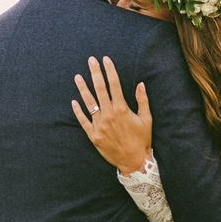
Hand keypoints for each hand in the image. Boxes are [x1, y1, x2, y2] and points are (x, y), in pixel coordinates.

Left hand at [71, 56, 152, 174]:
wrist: (134, 162)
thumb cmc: (142, 140)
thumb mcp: (147, 120)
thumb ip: (142, 101)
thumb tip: (140, 84)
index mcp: (122, 109)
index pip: (114, 84)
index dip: (109, 71)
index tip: (106, 59)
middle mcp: (109, 115)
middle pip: (100, 89)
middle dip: (95, 73)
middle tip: (91, 60)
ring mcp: (99, 125)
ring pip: (89, 103)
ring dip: (83, 89)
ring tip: (77, 77)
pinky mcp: (93, 136)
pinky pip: (83, 121)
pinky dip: (78, 111)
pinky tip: (73, 102)